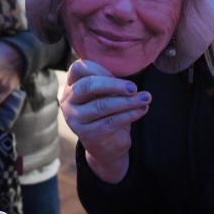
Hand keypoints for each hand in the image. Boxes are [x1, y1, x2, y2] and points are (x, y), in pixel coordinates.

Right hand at [61, 59, 150, 183]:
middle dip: (113, 85)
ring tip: (145, 98)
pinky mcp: (87, 134)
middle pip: (88, 86)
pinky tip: (142, 109)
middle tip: (134, 87)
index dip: (99, 68)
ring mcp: (75, 119)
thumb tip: (126, 80)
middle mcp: (68, 101)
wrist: (106, 145)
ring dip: (127, 101)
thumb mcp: (106, 93)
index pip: (78, 68)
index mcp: (71, 86)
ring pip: (101, 105)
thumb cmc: (107, 112)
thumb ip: (108, 82)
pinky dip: (129, 114)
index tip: (120, 73)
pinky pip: (111, 121)